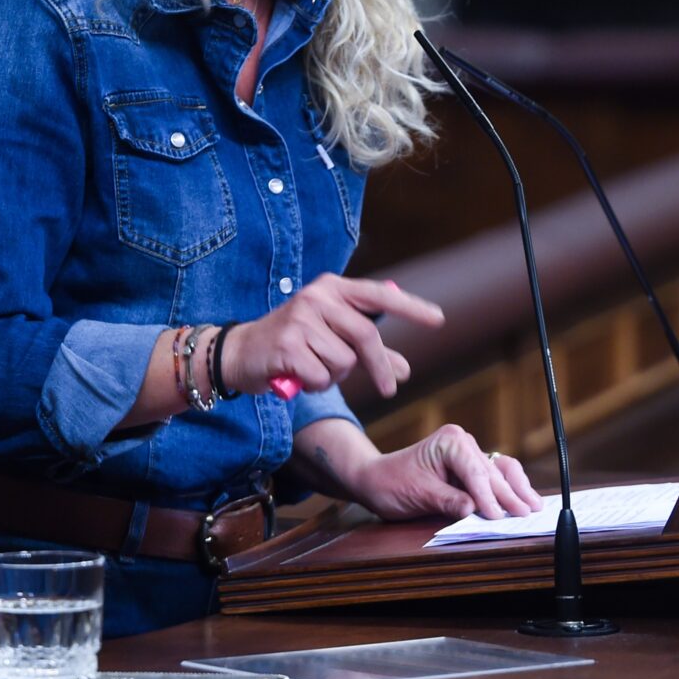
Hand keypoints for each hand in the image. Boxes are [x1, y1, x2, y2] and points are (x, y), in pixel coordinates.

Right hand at [219, 275, 440, 397]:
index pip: (378, 295)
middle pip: (366, 335)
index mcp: (332, 288)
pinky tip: (299, 377)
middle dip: (380, 366)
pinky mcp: (287, 345)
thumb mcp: (332, 341)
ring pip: (344, 360)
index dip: (410, 307)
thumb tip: (405, 370)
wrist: (240, 353)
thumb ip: (368, 352)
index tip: (438, 319)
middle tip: (389, 390)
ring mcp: (300, 319)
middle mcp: (317, 297)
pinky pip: (322, 376)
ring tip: (314, 369)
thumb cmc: (292, 345)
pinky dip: (316, 385)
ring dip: (335, 376)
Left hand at [347, 424, 543, 522]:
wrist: (377, 479)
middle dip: (509, 495)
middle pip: (493, 472)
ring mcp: (469, 454)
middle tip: (526, 515)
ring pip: (502, 471)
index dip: (489, 496)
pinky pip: (496, 476)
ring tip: (535, 506)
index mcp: (450, 442)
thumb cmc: (392, 483)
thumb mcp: (417, 494)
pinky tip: (524, 499)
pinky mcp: (472, 467)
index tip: (498, 516)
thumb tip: (473, 509)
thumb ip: (447, 501)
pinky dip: (510, 488)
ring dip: (517, 488)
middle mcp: (463, 442)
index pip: (476, 472)